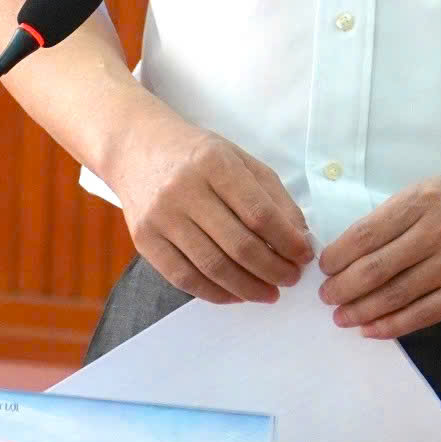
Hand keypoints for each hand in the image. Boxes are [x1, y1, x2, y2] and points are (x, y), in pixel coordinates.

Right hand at [106, 106, 315, 305]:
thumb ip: (271, 194)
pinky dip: (214, 293)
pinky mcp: (144, 240)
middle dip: (272, 269)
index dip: (286, 240)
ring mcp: (161, 216)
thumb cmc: (195, 154)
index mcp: (214, 162)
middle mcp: (185, 189)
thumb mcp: (237, 158)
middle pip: (238, 244)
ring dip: (248, 287)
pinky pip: (184, 278)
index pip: (258, 212)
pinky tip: (236, 295)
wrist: (136, 147)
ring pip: (212, 266)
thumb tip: (299, 235)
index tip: (304, 256)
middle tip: (291, 279)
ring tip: (270, 293)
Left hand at [318, 171, 440, 338]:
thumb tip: (354, 249)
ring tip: (342, 318)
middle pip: (378, 267)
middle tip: (327, 297)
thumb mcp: (433, 189)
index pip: (368, 231)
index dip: (340, 254)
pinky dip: (394, 324)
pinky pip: (425, 313)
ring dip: (364, 310)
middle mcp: (438, 229)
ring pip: (399, 294)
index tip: (324, 267)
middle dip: (344, 287)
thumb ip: (398, 215)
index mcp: (423, 198)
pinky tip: (374, 329)